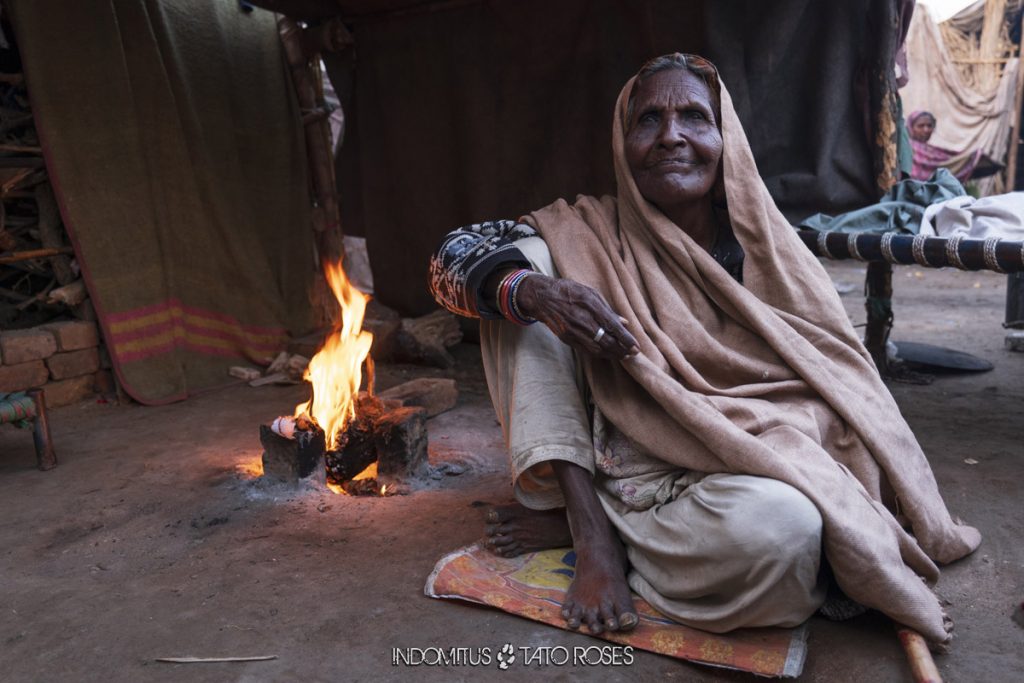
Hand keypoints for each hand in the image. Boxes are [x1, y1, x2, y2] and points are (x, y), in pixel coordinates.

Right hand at [516, 274, 638, 360]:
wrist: (541, 297)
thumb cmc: (568, 291)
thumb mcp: (590, 292)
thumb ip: (607, 308)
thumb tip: (624, 322)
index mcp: (589, 304)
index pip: (612, 326)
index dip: (626, 339)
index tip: (636, 346)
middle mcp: (581, 320)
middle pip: (606, 341)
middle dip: (622, 350)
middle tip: (633, 354)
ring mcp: (573, 331)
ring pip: (597, 349)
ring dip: (612, 355)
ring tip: (623, 355)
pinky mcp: (566, 338)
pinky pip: (585, 350)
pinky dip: (599, 353)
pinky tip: (607, 353)